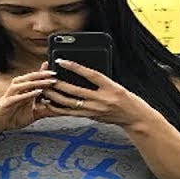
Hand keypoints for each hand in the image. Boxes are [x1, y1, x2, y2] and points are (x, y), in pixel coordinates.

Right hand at [0, 65, 59, 133]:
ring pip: (25, 84)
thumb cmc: (13, 117)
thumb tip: (59, 107)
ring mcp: (12, 94)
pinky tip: (37, 92)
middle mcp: (18, 89)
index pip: (35, 78)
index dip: (45, 74)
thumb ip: (45, 108)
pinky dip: (28, 94)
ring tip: (49, 81)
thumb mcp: (33, 113)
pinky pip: (18, 96)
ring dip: (38, 82)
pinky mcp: (7, 102)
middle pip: (31, 77)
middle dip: (44, 75)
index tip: (57, 71)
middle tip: (55, 74)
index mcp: (24, 89)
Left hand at [34, 59, 152, 127]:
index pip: (90, 75)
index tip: (62, 61)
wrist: (134, 118)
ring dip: (56, 96)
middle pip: (76, 91)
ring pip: (70, 103)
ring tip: (45, 89)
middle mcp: (102, 100)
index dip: (75, 67)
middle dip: (59, 84)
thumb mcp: (115, 85)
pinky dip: (59, 108)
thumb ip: (100, 80)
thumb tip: (81, 71)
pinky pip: (71, 113)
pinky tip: (50, 103)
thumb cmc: (126, 98)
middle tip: (47, 76)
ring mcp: (95, 110)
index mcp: (110, 87)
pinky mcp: (90, 117)